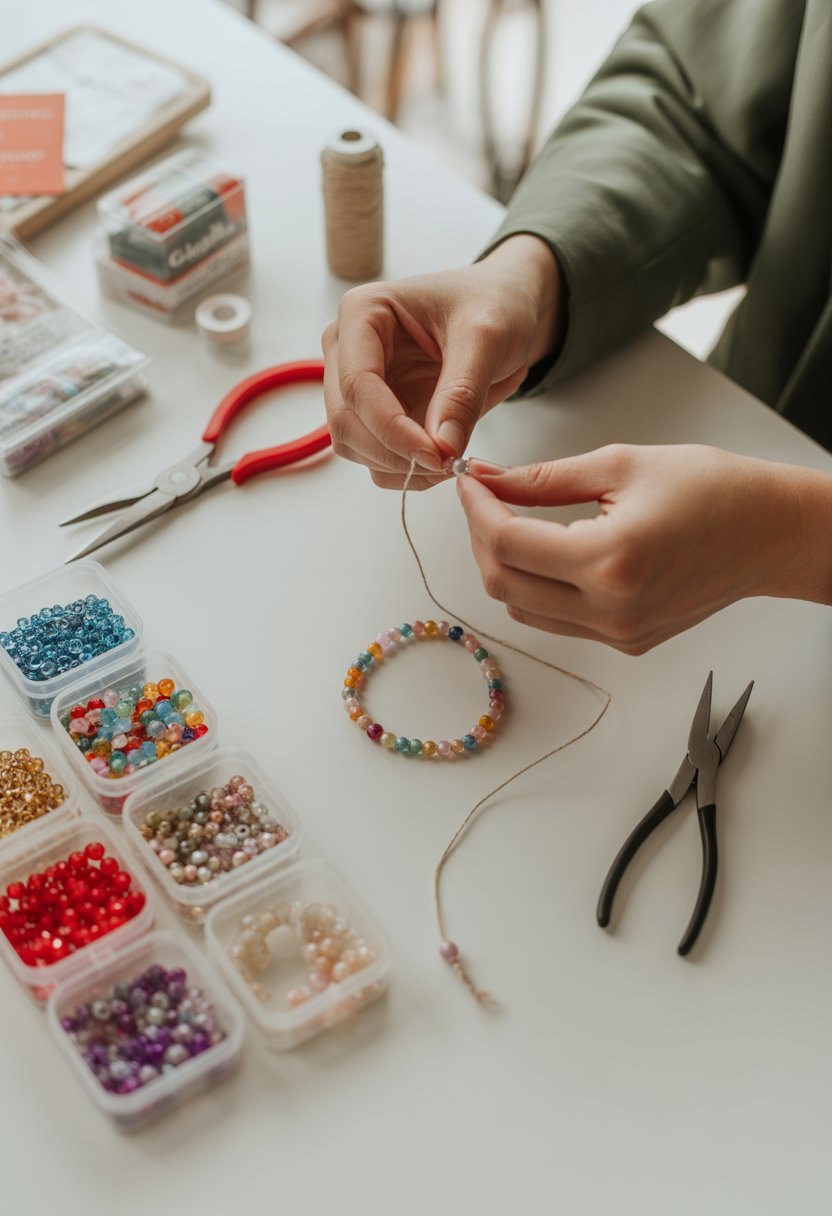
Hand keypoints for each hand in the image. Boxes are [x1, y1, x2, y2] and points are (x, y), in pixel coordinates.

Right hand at [321, 235, 564, 489]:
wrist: (504, 309)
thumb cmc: (492, 304)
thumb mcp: (487, 338)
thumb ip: (462, 393)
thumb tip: (442, 447)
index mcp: (362, 313)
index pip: (357, 384)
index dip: (391, 428)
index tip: (436, 454)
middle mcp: (347, 349)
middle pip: (345, 421)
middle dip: (394, 452)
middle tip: (447, 463)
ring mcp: (357, 385)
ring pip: (354, 446)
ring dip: (399, 466)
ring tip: (449, 458)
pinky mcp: (375, 414)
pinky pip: (374, 458)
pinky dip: (405, 471)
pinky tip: (440, 458)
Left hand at [457, 444, 831, 652]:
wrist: (771, 533)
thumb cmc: (713, 490)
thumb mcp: (621, 465)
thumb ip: (543, 478)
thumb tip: (488, 477)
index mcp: (610, 561)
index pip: (508, 543)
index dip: (476, 508)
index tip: (469, 479)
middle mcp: (610, 609)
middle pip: (503, 582)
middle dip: (480, 536)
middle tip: (483, 496)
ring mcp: (617, 633)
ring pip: (521, 608)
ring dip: (502, 564)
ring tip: (508, 519)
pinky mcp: (625, 642)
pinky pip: (554, 620)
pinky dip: (533, 586)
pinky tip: (541, 549)